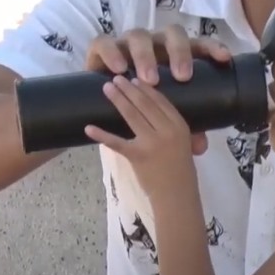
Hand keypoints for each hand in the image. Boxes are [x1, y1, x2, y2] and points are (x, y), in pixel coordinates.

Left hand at [84, 75, 196, 197]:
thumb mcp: (185, 143)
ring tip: (107, 88)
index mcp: (180, 125)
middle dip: (128, 88)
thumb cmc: (181, 171)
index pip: (160, 100)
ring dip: (117, 99)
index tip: (134, 79)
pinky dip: (101, 134)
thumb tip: (151, 112)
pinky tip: (89, 127)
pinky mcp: (137, 156)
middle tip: (116, 78)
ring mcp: (152, 142)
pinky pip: (116, 142)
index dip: (145, 88)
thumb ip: (171, 127)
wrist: (177, 195)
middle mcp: (167, 130)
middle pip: (144, 103)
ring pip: (132, 115)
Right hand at [85, 24, 230, 153]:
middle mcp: (156, 43)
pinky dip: (111, 54)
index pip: (200, 44)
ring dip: (146, 57)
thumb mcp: (163, 112)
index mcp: (176, 54)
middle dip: (179, 54)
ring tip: (146, 80)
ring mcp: (129, 42)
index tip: (223, 58)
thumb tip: (200, 146)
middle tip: (182, 77)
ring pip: (139, 36)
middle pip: (172, 35)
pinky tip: (117, 68)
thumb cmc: (143, 102)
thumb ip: (182, 124)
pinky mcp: (103, 48)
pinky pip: (105, 44)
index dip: (213, 48)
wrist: (109, 92)